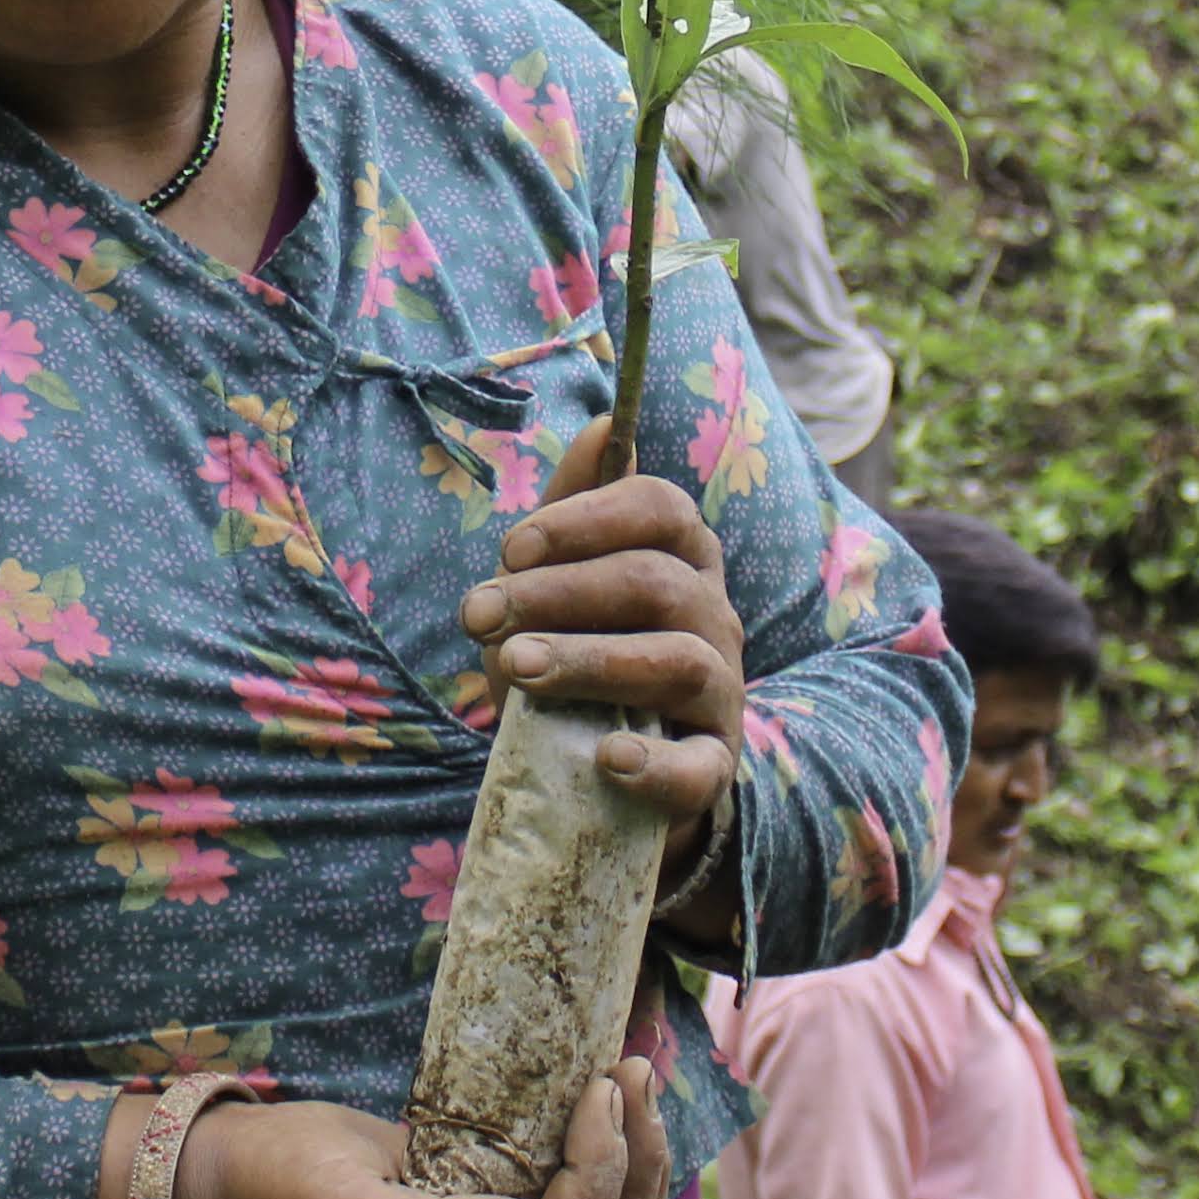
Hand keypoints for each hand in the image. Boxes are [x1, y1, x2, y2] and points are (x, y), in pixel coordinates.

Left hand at [459, 415, 741, 871]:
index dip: (583, 519)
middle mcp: (714, 617)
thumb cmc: (582, 658)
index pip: (660, 507)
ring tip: (512, 668)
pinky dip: (655, 764)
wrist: (603, 773)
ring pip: (675, 661)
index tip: (510, 548)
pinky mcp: (712, 770)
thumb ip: (574, 513)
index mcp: (683, 558)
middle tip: (478, 615)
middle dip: (556, 593)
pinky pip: (699, 769)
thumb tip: (607, 424)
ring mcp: (720, 695)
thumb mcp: (563, 586)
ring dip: (587, 660)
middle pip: (653, 581)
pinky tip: (607, 757)